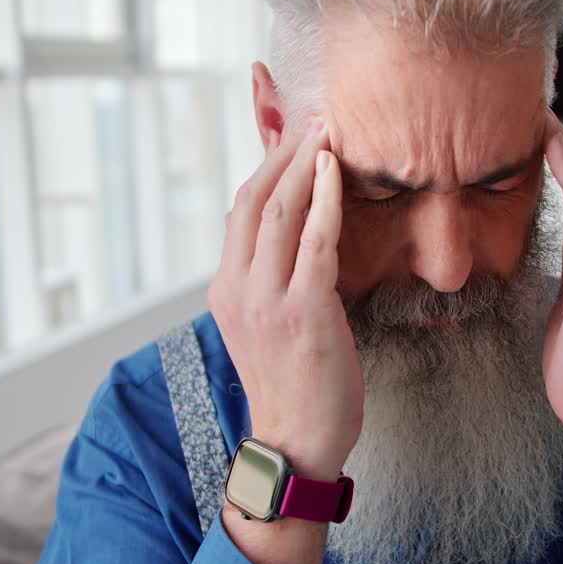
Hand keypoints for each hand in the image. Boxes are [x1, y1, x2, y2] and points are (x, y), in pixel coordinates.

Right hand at [208, 120, 361, 481]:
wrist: (297, 443)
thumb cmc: (293, 385)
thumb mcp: (268, 324)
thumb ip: (271, 277)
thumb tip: (289, 235)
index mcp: (225, 289)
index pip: (239, 209)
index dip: (265, 165)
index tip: (292, 134)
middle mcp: (237, 289)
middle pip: (253, 200)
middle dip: (284, 152)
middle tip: (314, 120)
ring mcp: (266, 300)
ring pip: (279, 212)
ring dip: (306, 165)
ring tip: (327, 133)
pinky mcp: (303, 312)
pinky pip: (315, 242)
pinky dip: (327, 201)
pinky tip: (338, 175)